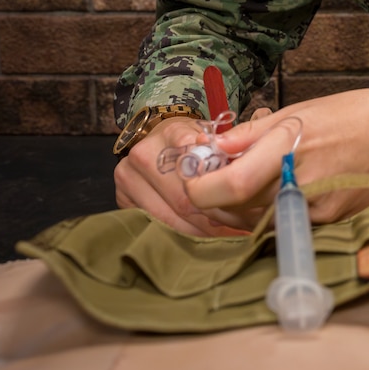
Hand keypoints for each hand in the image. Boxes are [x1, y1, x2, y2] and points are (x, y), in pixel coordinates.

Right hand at [113, 116, 250, 235]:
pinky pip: (158, 225)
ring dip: (203, 231)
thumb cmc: (194, 139)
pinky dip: (185, 234)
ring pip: (170, 218)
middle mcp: (144, 154)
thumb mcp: (214, 135)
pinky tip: (206, 237)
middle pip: (184, 200)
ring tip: (229, 235)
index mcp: (171, 132)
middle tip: (243, 228)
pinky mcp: (123, 201)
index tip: (242, 206)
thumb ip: (228, 146)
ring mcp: (128, 179)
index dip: (221, 190)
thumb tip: (244, 166)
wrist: (161, 139)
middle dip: (217, 217)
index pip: (197, 167)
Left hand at [182, 88, 368, 228]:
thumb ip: (251, 134)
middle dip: (216, 194)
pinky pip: (283, 223)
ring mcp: (316, 209)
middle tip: (215, 172)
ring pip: (256, 219)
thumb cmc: (352, 114)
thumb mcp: (298, 111)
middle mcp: (302, 184)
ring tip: (250, 175)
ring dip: (241, 203)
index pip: (229, 185)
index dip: (199, 187)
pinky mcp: (328, 224)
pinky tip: (277, 187)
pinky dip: (269, 210)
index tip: (191, 177)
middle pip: (236, 207)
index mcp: (290, 147)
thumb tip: (210, 147)